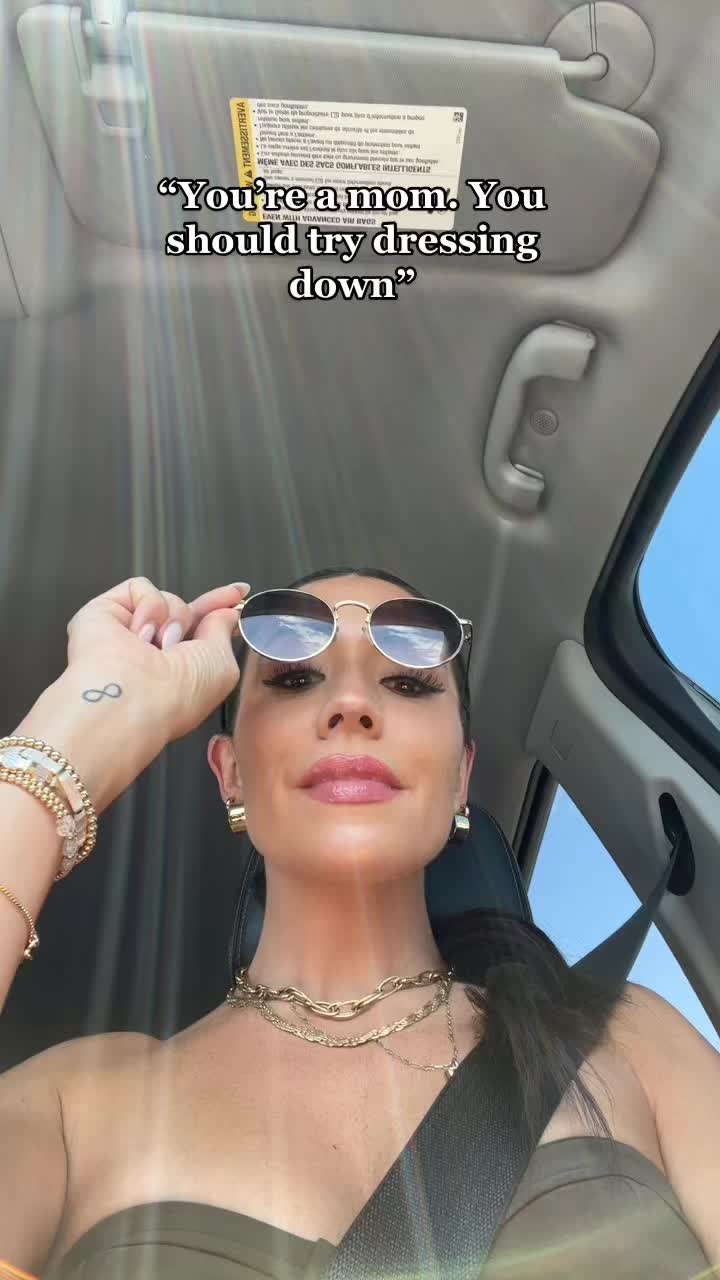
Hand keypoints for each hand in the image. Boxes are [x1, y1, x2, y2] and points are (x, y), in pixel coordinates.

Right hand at [65, 576, 250, 744]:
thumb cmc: (177, 696)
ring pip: (166, 599)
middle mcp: (152, 652)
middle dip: (206, 606)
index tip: (239, 592)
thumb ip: (223, 631)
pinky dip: (148, 607)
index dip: (219, 610)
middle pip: (184, 611)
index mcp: (181, 670)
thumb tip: (225, 612)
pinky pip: (140, 588)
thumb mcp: (221, 663)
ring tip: (161, 647)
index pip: (200, 632)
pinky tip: (139, 635)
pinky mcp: (104, 614)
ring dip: (174, 618)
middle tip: (230, 599)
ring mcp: (127, 633)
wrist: (134, 698)